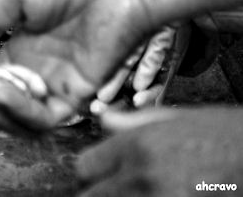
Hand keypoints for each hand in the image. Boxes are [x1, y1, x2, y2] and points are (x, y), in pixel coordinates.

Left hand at [77, 107, 242, 195]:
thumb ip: (134, 123)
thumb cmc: (222, 134)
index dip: (90, 172)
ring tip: (142, 190)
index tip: (97, 174)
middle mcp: (141, 177)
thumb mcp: (176, 118)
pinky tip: (164, 196)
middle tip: (115, 187)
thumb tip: (104, 121)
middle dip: (100, 193)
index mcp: (137, 146)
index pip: (84, 167)